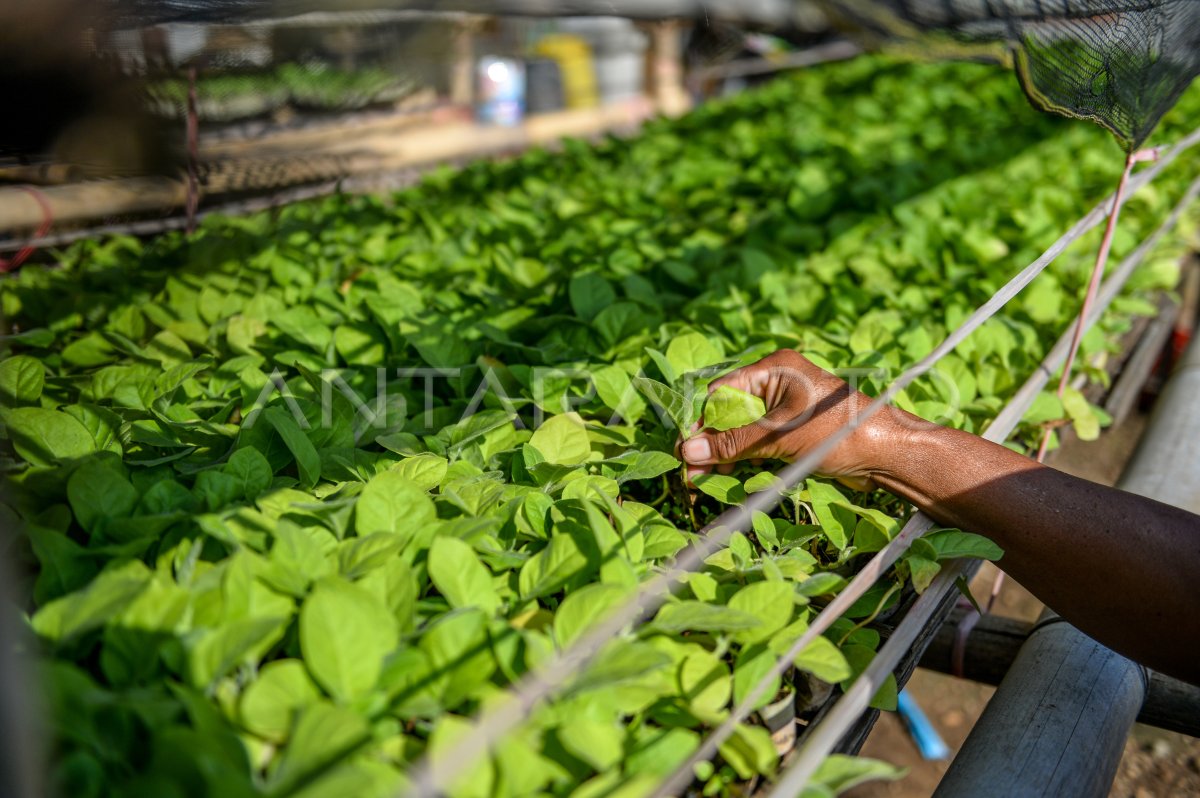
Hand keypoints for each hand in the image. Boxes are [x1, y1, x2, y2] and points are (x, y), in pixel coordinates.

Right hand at [677, 349, 896, 489]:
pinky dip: (742, 459)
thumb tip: (689, 450)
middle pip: (729, 413)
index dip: (702, 421)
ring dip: (723, 455)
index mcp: (774, 370)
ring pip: (741, 431)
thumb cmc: (837, 432)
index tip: (685, 448)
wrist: (886, 454)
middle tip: (690, 470)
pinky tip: (726, 477)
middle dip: (710, 442)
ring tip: (703, 479)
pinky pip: (757, 443)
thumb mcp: (780, 437)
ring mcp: (784, 410)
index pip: (722, 392)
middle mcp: (776, 384)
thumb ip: (733, 444)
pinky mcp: (791, 432)